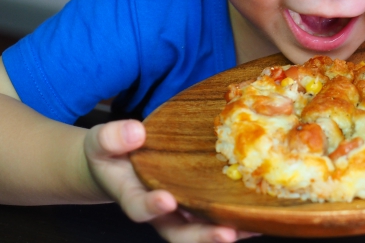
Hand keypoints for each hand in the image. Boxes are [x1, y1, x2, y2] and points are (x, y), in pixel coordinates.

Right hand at [84, 120, 258, 242]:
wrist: (118, 165)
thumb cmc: (110, 154)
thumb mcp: (102, 142)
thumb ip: (113, 138)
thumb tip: (135, 132)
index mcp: (132, 196)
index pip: (140, 207)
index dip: (152, 206)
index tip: (166, 200)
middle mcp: (160, 211)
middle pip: (180, 233)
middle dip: (203, 235)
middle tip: (226, 234)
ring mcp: (181, 211)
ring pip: (204, 228)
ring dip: (230, 228)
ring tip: (255, 225)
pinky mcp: (198, 203)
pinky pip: (218, 213)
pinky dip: (239, 214)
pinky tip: (262, 211)